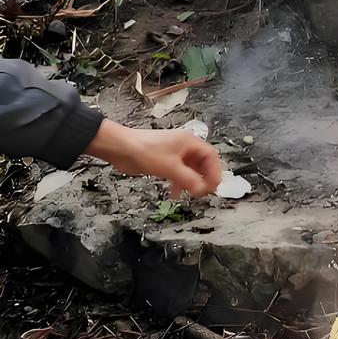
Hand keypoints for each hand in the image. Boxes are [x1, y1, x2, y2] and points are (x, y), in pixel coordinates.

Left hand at [87, 119, 222, 198]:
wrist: (120, 148)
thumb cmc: (146, 152)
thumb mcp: (170, 167)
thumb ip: (189, 179)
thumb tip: (203, 190)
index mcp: (190, 142)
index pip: (211, 157)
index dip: (215, 172)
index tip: (212, 187)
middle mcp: (185, 146)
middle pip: (202, 163)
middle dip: (204, 178)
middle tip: (202, 193)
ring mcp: (175, 153)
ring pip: (190, 169)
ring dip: (191, 182)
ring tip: (190, 195)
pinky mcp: (164, 161)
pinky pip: (178, 172)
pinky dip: (178, 183)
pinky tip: (173, 194)